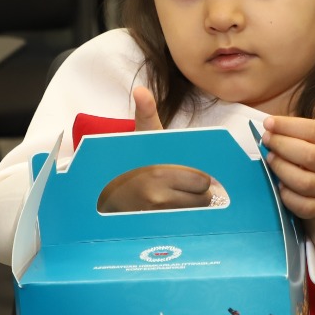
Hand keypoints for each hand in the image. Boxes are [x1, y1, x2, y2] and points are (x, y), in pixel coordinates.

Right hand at [95, 87, 212, 212]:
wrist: (110, 191)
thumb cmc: (136, 160)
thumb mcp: (142, 137)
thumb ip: (146, 113)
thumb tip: (140, 90)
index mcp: (160, 169)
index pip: (202, 178)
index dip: (201, 175)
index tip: (191, 172)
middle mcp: (159, 194)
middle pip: (203, 194)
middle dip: (200, 189)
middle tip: (186, 182)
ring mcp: (158, 212)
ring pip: (198, 209)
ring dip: (195, 203)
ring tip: (180, 194)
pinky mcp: (157, 224)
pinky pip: (187, 220)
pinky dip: (186, 215)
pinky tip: (175, 206)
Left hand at [260, 116, 314, 225]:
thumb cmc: (312, 158)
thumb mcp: (310, 140)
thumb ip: (292, 133)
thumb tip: (269, 128)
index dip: (289, 126)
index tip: (268, 123)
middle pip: (311, 155)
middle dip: (283, 146)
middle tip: (267, 141)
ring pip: (304, 182)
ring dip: (282, 169)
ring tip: (270, 160)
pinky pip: (300, 204)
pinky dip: (286, 195)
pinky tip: (278, 185)